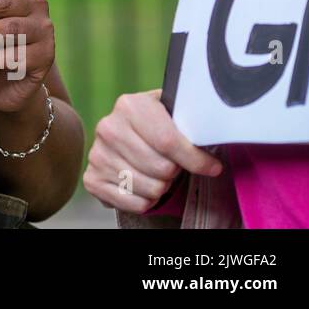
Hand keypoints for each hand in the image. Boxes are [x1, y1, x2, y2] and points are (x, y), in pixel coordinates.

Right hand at [83, 89, 222, 213]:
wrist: (125, 135)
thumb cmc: (156, 125)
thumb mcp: (172, 111)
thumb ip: (191, 119)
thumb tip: (216, 130)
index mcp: (129, 105)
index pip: (167, 140)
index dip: (195, 159)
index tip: (212, 166)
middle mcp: (107, 127)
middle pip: (161, 168)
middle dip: (175, 172)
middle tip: (174, 165)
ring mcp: (97, 154)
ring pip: (150, 189)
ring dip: (162, 187)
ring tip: (157, 173)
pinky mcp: (92, 178)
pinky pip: (135, 203)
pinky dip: (146, 201)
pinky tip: (144, 184)